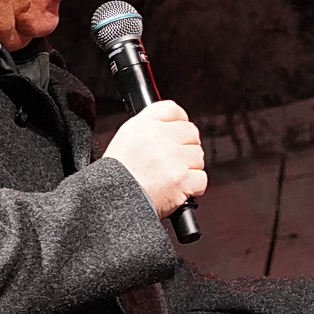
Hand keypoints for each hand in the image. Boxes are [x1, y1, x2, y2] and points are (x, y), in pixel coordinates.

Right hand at [102, 100, 206, 217]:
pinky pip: (201, 178)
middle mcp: (159, 137)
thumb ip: (149, 127)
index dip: (179, 123)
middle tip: (173, 161)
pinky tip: (177, 189)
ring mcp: (173, 158)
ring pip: (198, 156)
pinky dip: (193, 187)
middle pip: (191, 132)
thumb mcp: (125, 139)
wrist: (113, 201)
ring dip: (189, 168)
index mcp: (143, 125)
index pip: (174, 111)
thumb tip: (172, 124)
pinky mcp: (182, 179)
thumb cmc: (116, 177)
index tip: (178, 134)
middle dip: (185, 147)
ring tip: (170, 177)